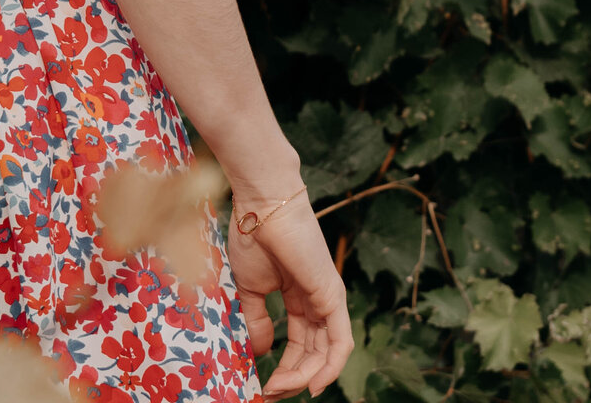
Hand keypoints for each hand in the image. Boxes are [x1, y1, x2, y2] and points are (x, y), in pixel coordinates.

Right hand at [226, 187, 353, 398]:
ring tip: (278, 389)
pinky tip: (312, 384)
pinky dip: (330, 367)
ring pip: (327, 354)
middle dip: (294, 378)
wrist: (261, 206)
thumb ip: (258, 320)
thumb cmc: (253, 236)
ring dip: (304, 377)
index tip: (263, 385)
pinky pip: (340, 343)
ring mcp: (329, 299)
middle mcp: (318, 301)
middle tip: (270, 393)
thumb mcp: (249, 287)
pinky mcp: (333, 296)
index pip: (299, 344)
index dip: (284, 368)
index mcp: (300, 297)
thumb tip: (262, 352)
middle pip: (314, 353)